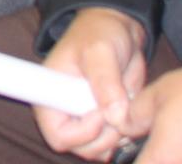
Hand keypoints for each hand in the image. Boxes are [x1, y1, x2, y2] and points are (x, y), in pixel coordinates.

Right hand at [37, 8, 149, 159]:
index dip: (81, 132)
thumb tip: (114, 116)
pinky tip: (131, 113)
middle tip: (120, 112)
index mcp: (50, 95)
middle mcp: (65, 112)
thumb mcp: (100, 50)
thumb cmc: (99, 33)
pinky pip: (113, 144)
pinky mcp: (104, 121)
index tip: (101, 111)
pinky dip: (126, 136)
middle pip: (81, 148)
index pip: (57, 135)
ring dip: (118, 137)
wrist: (119, 30)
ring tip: (127, 109)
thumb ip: (106, 82)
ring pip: (99, 150)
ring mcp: (85, 119)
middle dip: (105, 137)